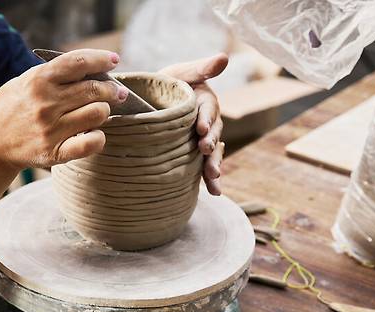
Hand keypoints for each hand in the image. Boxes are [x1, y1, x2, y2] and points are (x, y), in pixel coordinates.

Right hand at [0, 49, 127, 171]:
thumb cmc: (12, 108)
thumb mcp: (25, 81)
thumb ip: (55, 75)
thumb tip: (94, 71)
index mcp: (38, 80)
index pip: (79, 62)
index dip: (100, 59)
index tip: (113, 60)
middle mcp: (46, 103)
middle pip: (94, 89)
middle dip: (111, 89)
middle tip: (117, 93)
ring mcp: (50, 129)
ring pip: (98, 113)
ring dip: (104, 111)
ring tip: (99, 112)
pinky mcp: (54, 152)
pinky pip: (91, 143)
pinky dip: (99, 137)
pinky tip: (94, 134)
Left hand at [159, 54, 227, 194]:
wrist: (149, 105)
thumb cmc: (167, 85)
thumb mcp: (181, 73)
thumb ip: (201, 68)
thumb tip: (225, 57)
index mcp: (206, 103)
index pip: (209, 110)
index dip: (207, 119)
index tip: (202, 128)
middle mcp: (209, 123)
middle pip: (213, 135)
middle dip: (210, 145)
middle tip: (205, 151)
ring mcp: (203, 141)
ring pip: (212, 154)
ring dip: (213, 165)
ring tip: (213, 177)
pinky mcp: (195, 156)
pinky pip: (204, 168)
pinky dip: (209, 180)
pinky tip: (214, 192)